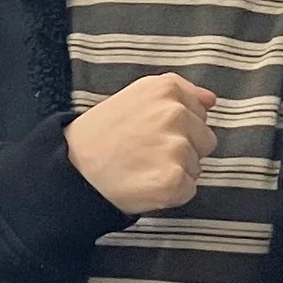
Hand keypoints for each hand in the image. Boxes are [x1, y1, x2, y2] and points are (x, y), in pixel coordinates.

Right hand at [65, 76, 216, 215]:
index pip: (200, 112)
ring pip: (197, 166)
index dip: (177, 126)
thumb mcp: (137, 96)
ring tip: (142, 167)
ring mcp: (176, 148)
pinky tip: (144, 183)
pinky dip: (170, 193)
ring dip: (175, 171)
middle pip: (205, 140)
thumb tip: (211, 101)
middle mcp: (175, 114)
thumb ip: (179, 92)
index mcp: (167, 89)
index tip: (151, 132)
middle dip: (183, 149)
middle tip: (146, 152)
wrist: (71, 168)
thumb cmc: (101, 134)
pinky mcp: (174, 180)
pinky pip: (189, 190)